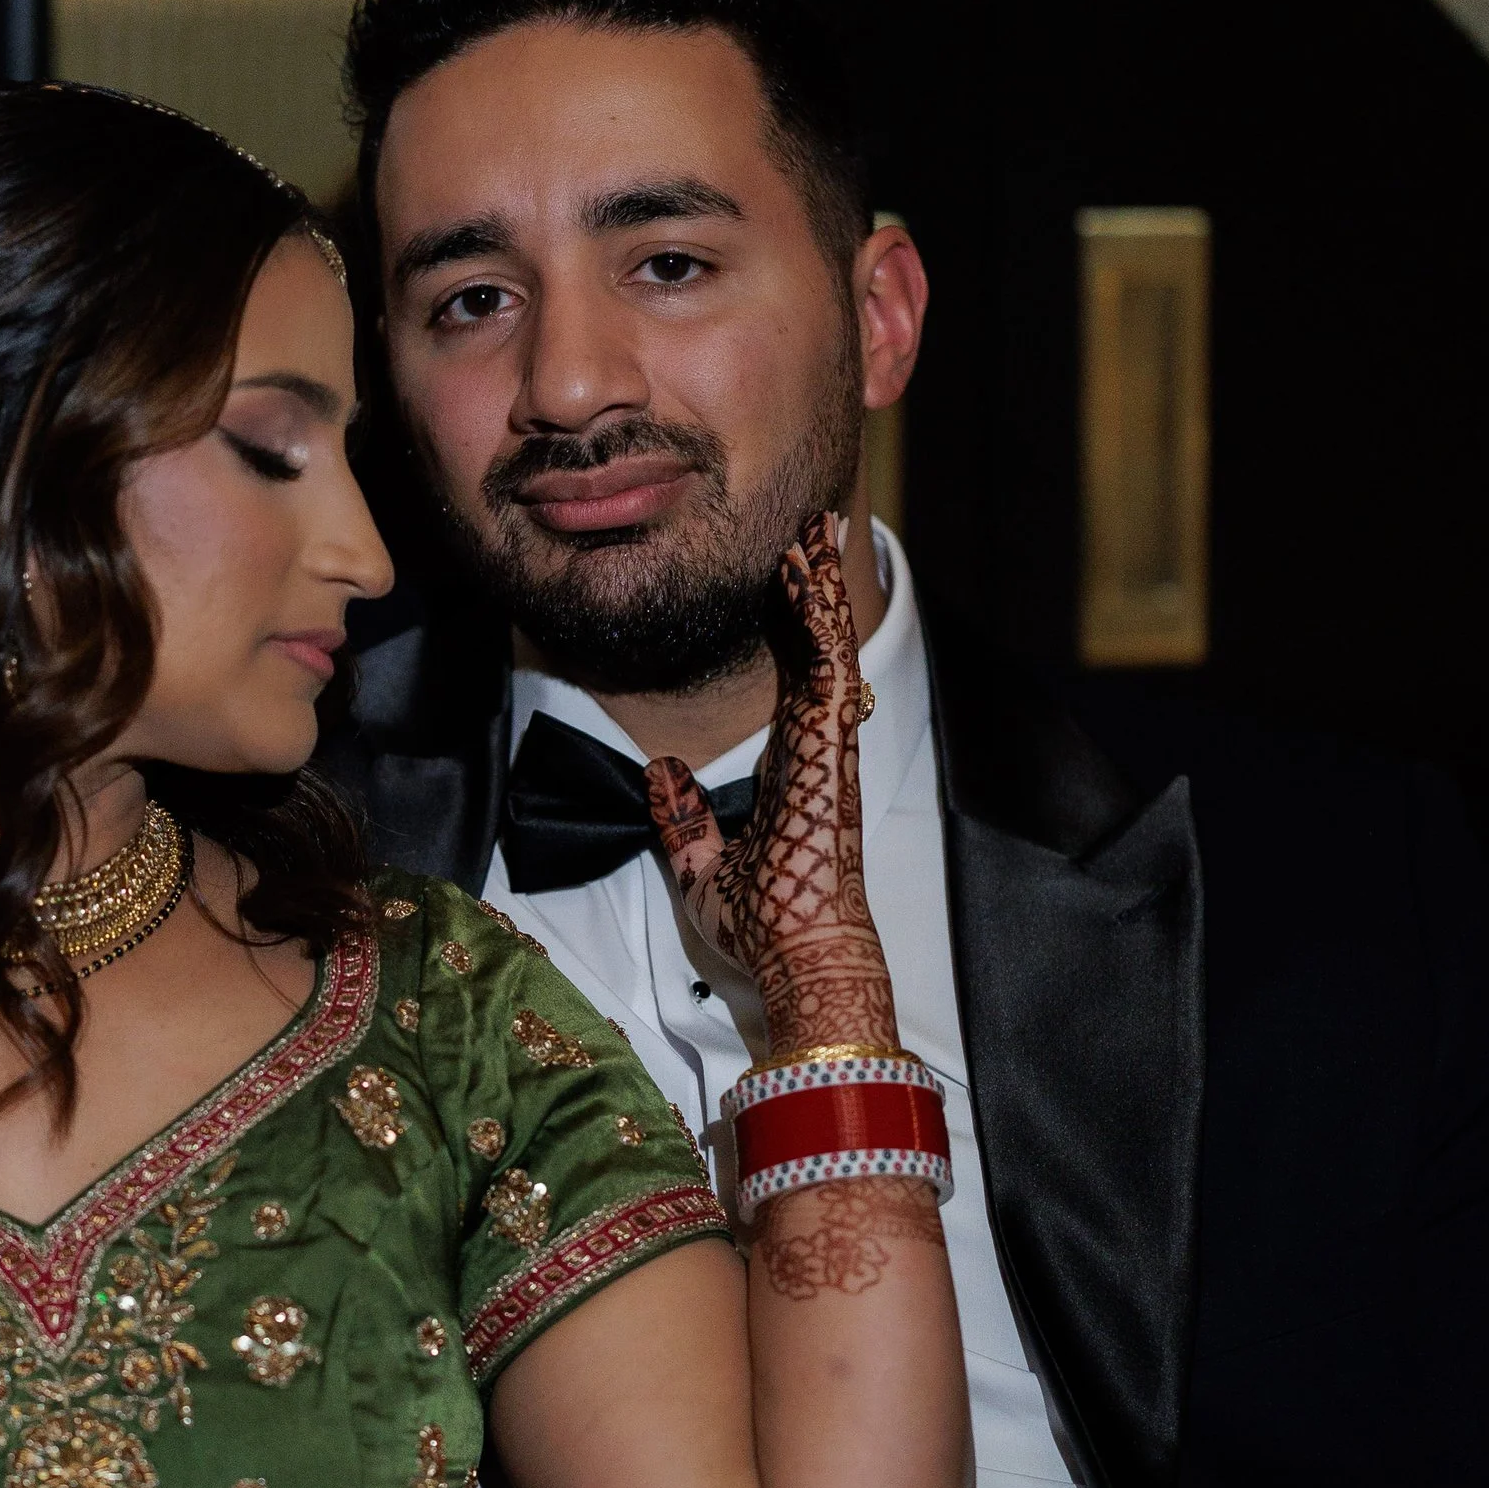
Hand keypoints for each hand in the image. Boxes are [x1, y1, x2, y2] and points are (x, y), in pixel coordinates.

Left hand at [645, 511, 890, 1054]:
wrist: (793, 962)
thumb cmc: (760, 928)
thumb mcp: (698, 868)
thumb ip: (682, 819)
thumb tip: (659, 770)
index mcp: (787, 771)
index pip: (786, 680)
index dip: (786, 626)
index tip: (780, 578)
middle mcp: (813, 751)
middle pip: (815, 648)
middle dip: (813, 586)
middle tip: (809, 525)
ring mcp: (826, 748)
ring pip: (828, 646)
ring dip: (821, 585)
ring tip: (815, 526)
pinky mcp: (829, 752)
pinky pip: (829, 670)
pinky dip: (822, 619)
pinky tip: (814, 573)